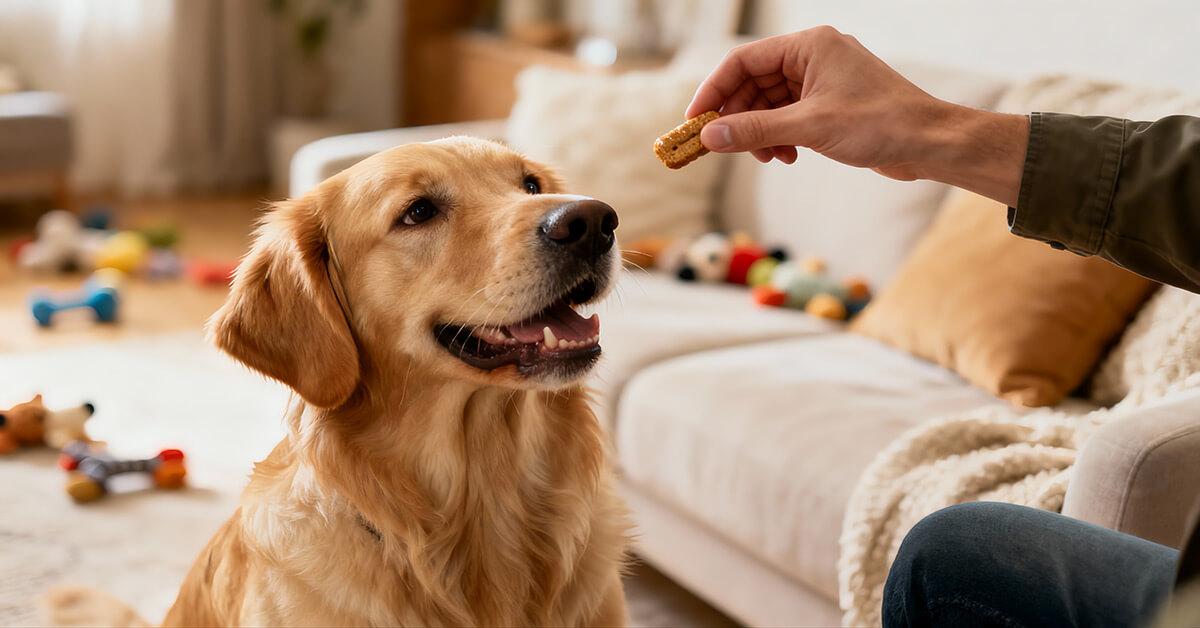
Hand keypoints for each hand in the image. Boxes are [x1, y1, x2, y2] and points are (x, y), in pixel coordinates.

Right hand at [687, 27, 1027, 205]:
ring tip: (767, 157)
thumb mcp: (809, 127)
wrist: (930, 143)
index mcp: (809, 46)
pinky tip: (786, 156)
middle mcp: (813, 56)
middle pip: (753, 83)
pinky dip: (779, 136)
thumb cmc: (881, 124)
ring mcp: (823, 80)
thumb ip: (755, 130)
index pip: (743, 62)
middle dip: (738, 117)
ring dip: (759, 131)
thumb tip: (710, 136)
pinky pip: (788, 115)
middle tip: (723, 147)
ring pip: (769, 102)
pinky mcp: (830, 104)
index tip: (695, 122)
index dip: (714, 91)